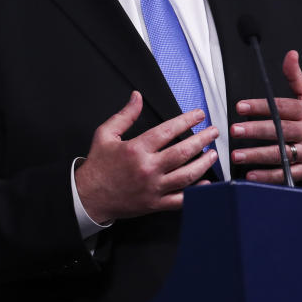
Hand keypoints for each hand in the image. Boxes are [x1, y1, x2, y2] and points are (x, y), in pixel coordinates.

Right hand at [74, 91, 219, 222]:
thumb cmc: (98, 166)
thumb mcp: (106, 134)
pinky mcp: (155, 204)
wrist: (88, 197)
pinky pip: (181, 200)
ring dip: (204, 164)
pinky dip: (196, 192)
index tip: (199, 115)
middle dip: (203, 140)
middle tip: (214, 132)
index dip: (187, 120)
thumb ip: (125, 115)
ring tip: (213, 154)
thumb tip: (137, 97)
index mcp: (136, 149)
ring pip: (186, 176)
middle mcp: (147, 169)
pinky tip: (206, 183)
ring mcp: (153, 188)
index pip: (168, 130)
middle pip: (183, 152)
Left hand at [230, 50, 301, 187]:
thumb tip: (290, 54)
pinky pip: (286, 174)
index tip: (241, 106)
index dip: (261, 106)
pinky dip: (268, 176)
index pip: (282, 107)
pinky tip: (251, 175)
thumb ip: (297, 77)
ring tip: (237, 155)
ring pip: (280, 154)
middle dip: (255, 130)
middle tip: (234, 130)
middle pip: (279, 130)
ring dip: (256, 155)